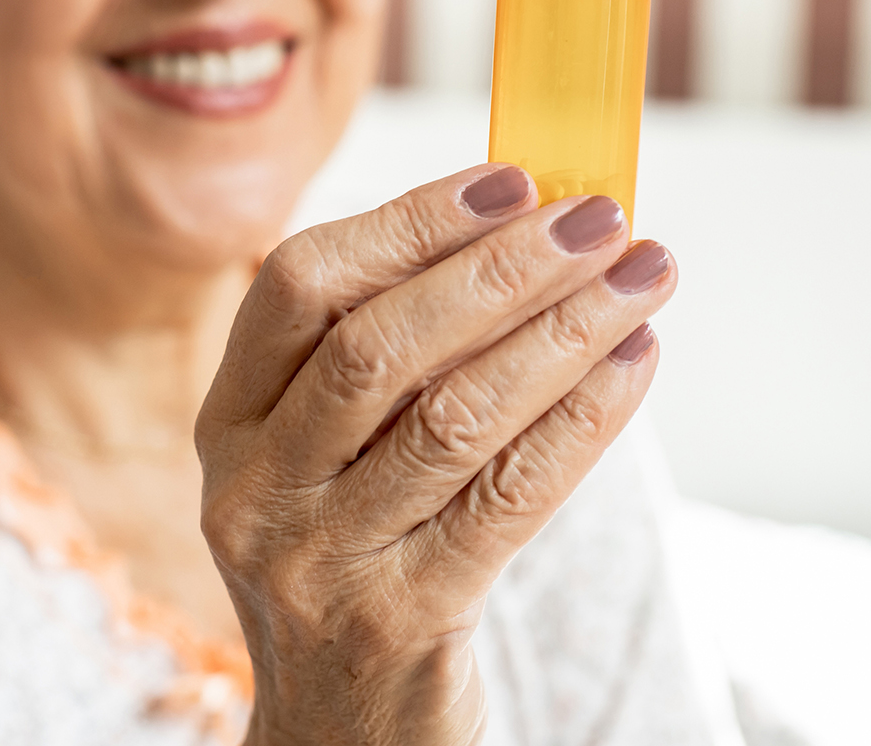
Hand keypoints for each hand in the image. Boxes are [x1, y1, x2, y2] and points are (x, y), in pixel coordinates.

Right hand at [195, 164, 675, 745]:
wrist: (340, 737)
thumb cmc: (353, 560)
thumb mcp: (320, 460)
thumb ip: (379, 356)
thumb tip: (522, 227)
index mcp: (228, 422)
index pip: (298, 287)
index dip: (408, 222)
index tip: (513, 180)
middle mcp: (256, 487)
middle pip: (378, 345)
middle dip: (500, 268)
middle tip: (599, 218)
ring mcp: (321, 559)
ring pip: (453, 417)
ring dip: (562, 332)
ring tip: (642, 276)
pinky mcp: (404, 619)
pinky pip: (509, 498)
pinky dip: (582, 419)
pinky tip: (635, 366)